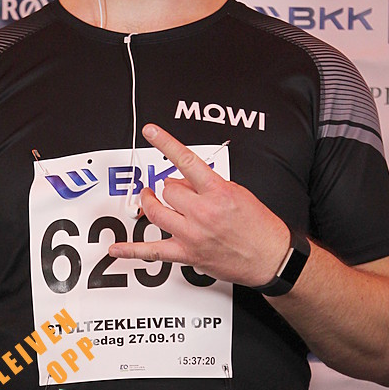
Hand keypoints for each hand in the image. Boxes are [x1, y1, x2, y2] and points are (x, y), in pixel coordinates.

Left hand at [109, 124, 290, 286]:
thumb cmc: (259, 226)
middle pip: (168, 189)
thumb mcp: (238, 193)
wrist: (271, 257)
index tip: (151, 131)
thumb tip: (182, 181)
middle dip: (169, 187)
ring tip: (150, 199)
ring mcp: (193, 234)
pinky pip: (152, 251)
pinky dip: (131, 249)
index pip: (186, 161)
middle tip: (176, 190)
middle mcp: (203, 212)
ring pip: (156, 212)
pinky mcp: (187, 254)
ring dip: (151, 204)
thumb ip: (207, 184)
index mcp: (218, 192)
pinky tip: (117, 248)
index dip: (165, 143)